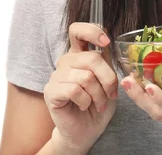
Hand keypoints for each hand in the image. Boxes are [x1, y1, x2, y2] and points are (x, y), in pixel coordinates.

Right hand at [43, 23, 117, 152]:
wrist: (86, 131)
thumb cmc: (98, 104)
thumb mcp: (108, 80)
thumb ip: (106, 61)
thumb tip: (106, 44)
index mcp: (80, 54)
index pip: (78, 30)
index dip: (92, 31)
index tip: (106, 42)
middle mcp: (67, 60)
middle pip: (92, 58)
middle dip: (108, 79)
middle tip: (111, 94)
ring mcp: (57, 75)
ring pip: (86, 76)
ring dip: (98, 94)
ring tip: (98, 104)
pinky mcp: (51, 90)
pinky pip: (74, 90)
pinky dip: (85, 101)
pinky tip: (83, 106)